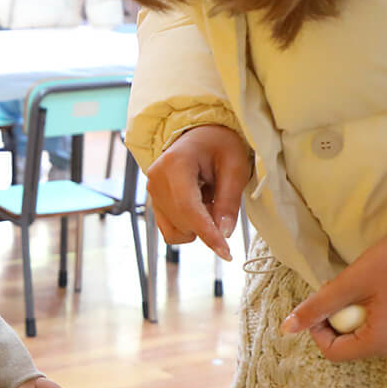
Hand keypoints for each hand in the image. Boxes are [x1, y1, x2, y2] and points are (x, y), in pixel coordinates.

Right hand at [144, 124, 250, 260]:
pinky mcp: (153, 202)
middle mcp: (156, 178)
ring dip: (198, 226)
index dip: (207, 233)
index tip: (226, 252)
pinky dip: (188, 227)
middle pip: (182, 222)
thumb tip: (224, 233)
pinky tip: (199, 208)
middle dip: (208, 227)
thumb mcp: (235, 167)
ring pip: (175, 230)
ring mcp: (151, 191)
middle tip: (223, 204)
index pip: (188, 208)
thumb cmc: (220, 145)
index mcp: (175, 164)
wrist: (201, 135)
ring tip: (209, 200)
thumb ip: (229, 201)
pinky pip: (169, 230)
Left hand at [282, 229, 386, 361]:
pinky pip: (379, 331)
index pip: (333, 353)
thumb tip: (287, 329)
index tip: (322, 304)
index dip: (318, 330)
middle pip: (348, 347)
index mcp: (382, 342)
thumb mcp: (350, 283)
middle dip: (337, 321)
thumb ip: (317, 307)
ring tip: (361, 291)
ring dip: (352, 317)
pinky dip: (368, 316)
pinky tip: (376, 294)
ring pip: (362, 338)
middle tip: (344, 292)